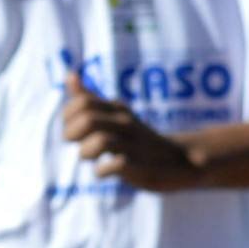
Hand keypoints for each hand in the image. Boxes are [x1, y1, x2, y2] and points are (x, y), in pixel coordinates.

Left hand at [60, 70, 199, 192]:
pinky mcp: (140, 167)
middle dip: (72, 134)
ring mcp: (133, 145)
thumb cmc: (137, 139)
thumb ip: (90, 98)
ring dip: (85, 153)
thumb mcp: (115, 114)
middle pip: (88, 120)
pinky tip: (104, 172)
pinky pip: (115, 166)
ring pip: (100, 142)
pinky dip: (102, 171)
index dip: (68, 116)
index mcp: (117, 109)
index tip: (71, 129)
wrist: (180, 161)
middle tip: (78, 144)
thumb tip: (69, 75)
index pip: (83, 102)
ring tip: (91, 158)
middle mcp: (125, 123)